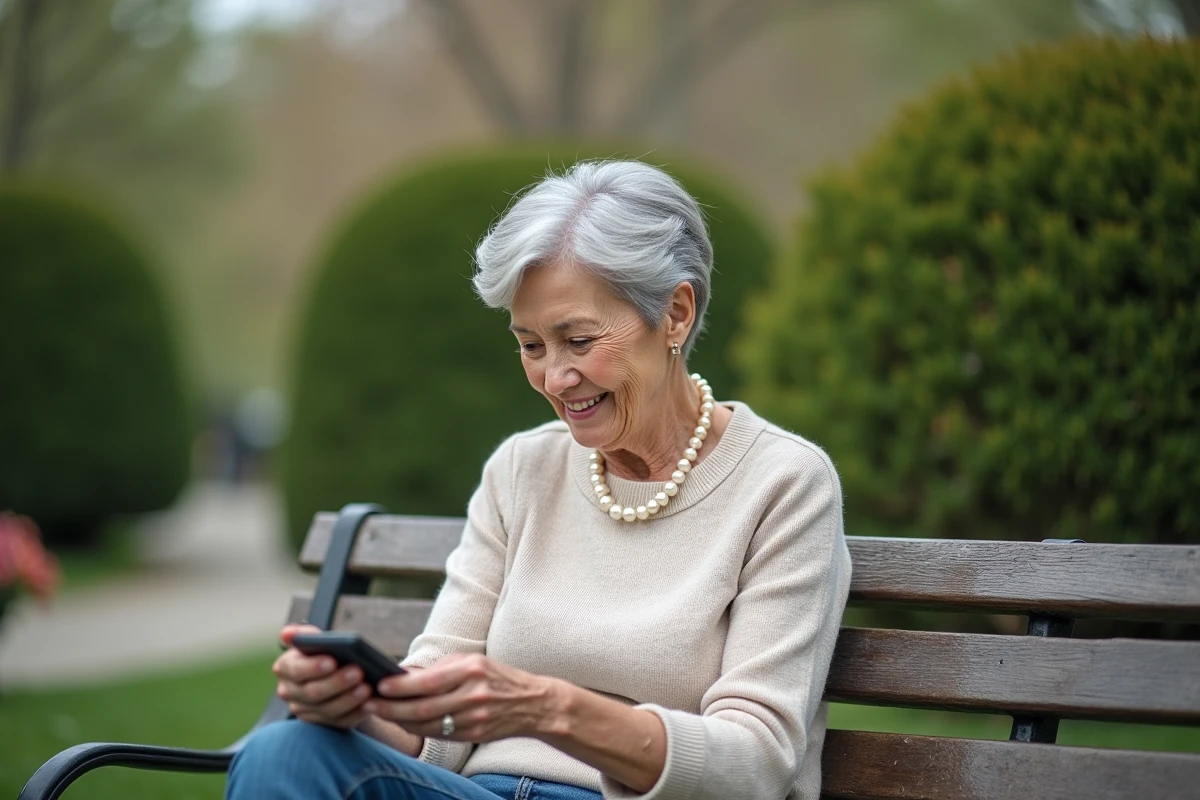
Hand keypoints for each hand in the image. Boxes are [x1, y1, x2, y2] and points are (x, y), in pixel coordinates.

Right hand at [273, 624, 371, 728]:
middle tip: (358, 671)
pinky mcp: (322, 724)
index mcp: (285, 668)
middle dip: (337, 682)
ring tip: (367, 687)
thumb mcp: (314, 641)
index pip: (296, 670)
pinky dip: (356, 713)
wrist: (333, 673)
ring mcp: (305, 711)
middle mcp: (290, 692)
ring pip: (328, 710)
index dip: (313, 667)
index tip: (332, 661)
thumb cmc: (323, 652)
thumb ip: (305, 635)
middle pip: (313, 692)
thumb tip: (288, 633)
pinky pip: (340, 722)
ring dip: (349, 699)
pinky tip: (370, 704)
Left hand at [367, 653, 562, 742]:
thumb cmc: (496, 676)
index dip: (401, 687)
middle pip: (423, 707)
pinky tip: (404, 723)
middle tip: (369, 704)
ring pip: (428, 724)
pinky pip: (439, 734)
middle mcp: (473, 694)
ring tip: (381, 713)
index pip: (429, 681)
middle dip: (391, 708)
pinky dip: (418, 729)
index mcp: (471, 670)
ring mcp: (474, 717)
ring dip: (400, 721)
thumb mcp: (472, 661)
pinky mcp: (474, 734)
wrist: (532, 703)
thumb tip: (402, 674)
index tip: (379, 685)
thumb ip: (440, 668)